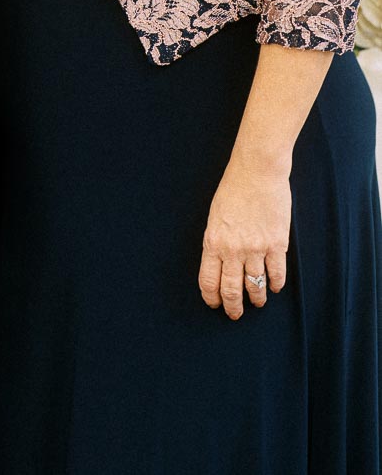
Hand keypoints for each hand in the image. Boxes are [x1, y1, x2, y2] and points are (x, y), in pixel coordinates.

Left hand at [198, 157, 289, 319]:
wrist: (257, 171)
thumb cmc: (233, 190)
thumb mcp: (215, 216)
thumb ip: (217, 241)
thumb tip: (221, 264)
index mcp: (213, 242)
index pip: (209, 281)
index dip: (212, 298)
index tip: (216, 304)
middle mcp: (233, 250)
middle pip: (232, 290)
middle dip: (233, 307)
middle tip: (236, 314)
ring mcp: (256, 248)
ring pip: (256, 286)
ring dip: (257, 299)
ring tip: (258, 302)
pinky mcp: (277, 244)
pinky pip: (277, 274)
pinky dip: (276, 284)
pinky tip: (275, 286)